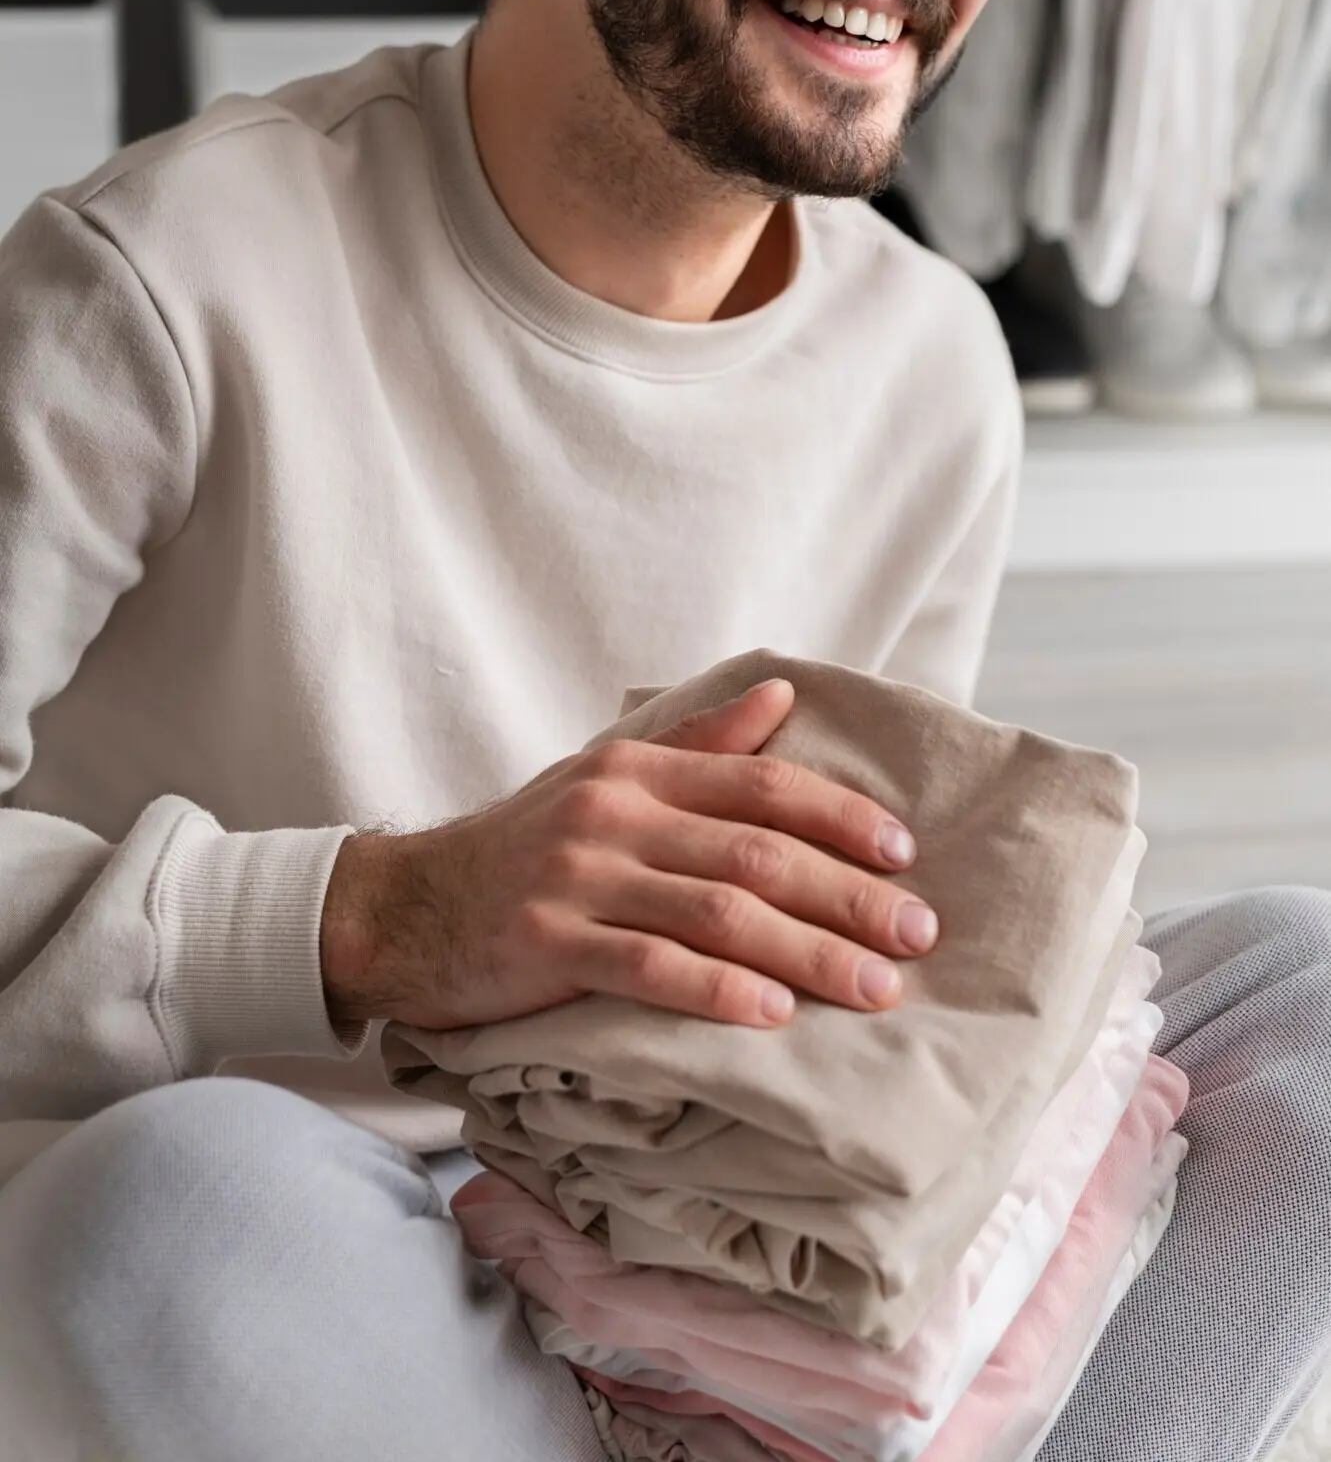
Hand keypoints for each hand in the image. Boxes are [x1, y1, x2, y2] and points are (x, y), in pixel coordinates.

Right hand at [320, 678, 937, 1032]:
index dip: (841, 817)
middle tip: (918, 933)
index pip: (762, 783)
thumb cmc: (521, 846)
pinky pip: (648, 968)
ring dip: (808, 951)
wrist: (402, 907)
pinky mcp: (546, 943)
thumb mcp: (605, 778)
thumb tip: (784, 697)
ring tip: (874, 988)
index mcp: (636, 769)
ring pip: (717, 912)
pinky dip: (717, 990)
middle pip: (756, 852)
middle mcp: (613, 811)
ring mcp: (578, 876)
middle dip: (848, 895)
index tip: (905, 856)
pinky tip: (773, 1014)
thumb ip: (697, 743)